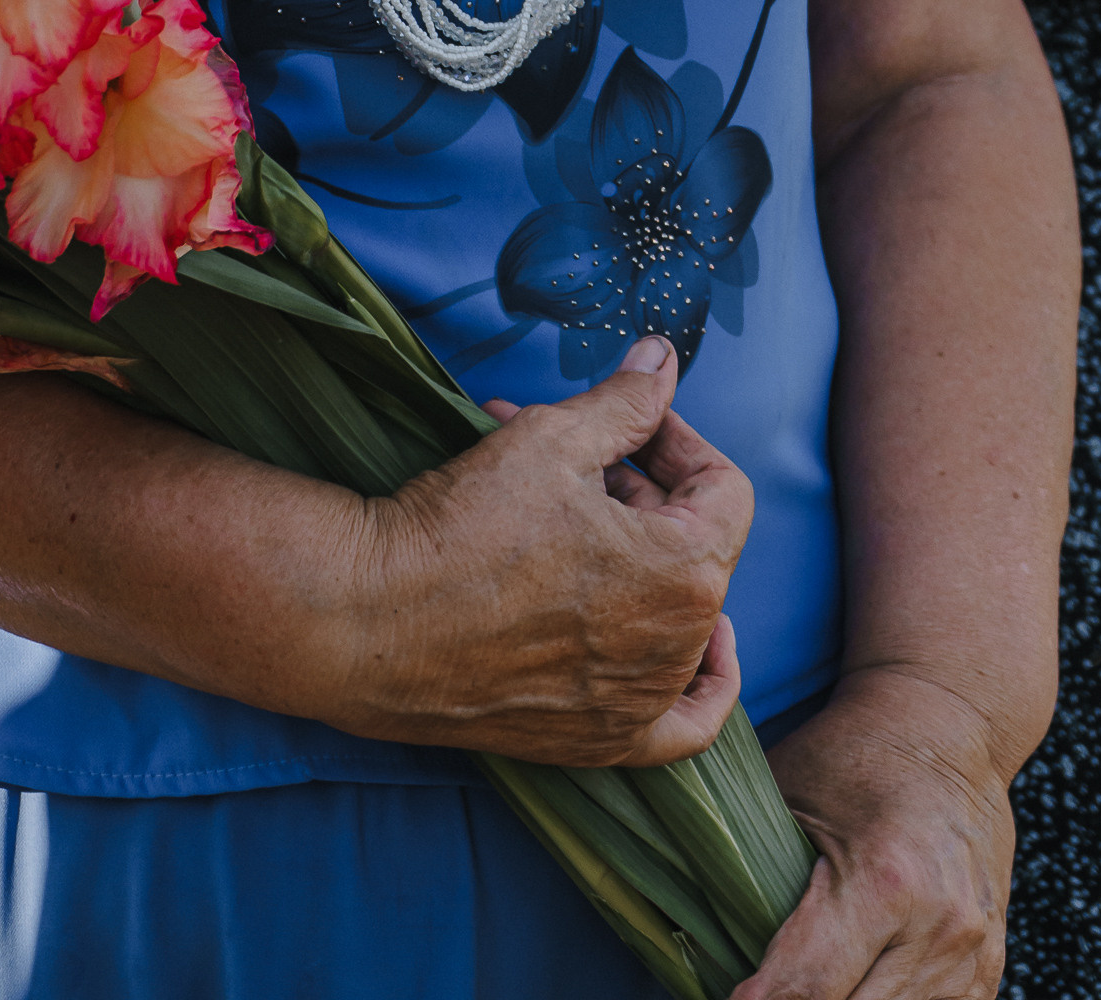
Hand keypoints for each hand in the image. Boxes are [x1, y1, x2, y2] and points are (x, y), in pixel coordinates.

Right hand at [303, 335, 752, 763]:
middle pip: (694, 545)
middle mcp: (678, 648)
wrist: (376, 620)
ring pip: (677, 611)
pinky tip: (695, 654)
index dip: (677, 440)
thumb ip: (626, 403)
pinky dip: (697, 686)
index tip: (627, 423)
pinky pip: (682, 725)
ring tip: (566, 514)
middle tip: (573, 456)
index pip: (724, 490)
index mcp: (686, 572)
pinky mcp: (598, 741)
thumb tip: (663, 360)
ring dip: (637, 555)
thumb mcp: (553, 438)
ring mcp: (639, 703)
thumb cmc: (465, 528)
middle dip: (641, 489)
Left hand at [743, 672, 1014, 997]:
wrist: (950, 728)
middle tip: (759, 992)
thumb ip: (745, 864)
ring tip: (802, 987)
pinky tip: (853, 988)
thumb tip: (695, 931)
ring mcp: (972, 953)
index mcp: (884, 881)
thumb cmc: (854, 753)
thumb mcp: (786, 790)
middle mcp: (939, 927)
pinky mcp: (991, 966)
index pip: (811, 984)